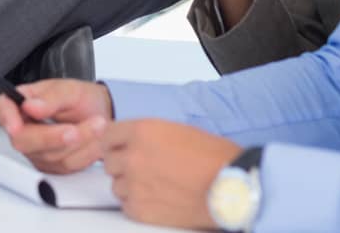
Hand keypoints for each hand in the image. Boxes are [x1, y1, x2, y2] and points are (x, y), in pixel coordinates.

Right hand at [0, 78, 113, 174]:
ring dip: (79, 142)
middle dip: (53, 137)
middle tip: (75, 129)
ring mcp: (36, 151)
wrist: (99, 114)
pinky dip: (85, 152)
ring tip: (98, 124)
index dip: (6, 118)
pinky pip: (66, 165)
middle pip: (23, 141)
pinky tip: (95, 138)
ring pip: (49, 156)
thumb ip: (50, 98)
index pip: (2, 109)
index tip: (16, 126)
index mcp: (20, 103)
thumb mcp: (69, 90)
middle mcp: (23, 129)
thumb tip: (30, 107)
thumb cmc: (80, 99)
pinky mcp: (52, 166)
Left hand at [102, 119, 239, 228]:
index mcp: (142, 131)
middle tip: (143, 169)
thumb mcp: (176, 130)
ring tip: (155, 186)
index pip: (108, 135)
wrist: (231, 186)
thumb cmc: (214, 157)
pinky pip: (126, 205)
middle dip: (122, 165)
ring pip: (116, 185)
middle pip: (109, 162)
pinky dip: (137, 204)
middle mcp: (133, 156)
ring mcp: (134, 184)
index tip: (120, 149)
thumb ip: (147, 134)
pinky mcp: (140, 209)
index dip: (115, 143)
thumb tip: (129, 140)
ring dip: (130, 186)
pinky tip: (157, 199)